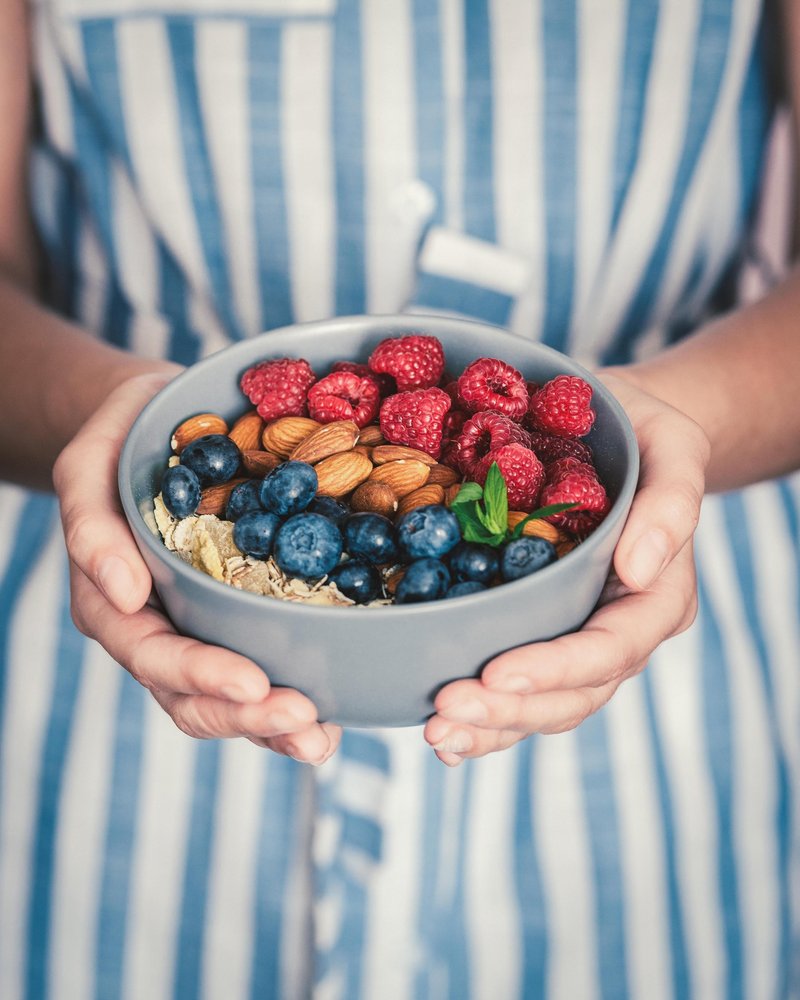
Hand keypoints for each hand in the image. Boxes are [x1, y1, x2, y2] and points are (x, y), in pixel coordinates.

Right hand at [53, 370, 340, 764]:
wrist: (160, 420)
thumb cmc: (123, 437)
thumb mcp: (91, 463)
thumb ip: (91, 526)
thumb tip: (123, 594)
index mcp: (113, 602)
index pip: (152, 654)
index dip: (200, 676)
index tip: (253, 684)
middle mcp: (156, 627)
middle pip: (192, 696)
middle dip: (248, 717)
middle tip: (304, 718)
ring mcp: (199, 629)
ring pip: (229, 699)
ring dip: (275, 726)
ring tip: (321, 739)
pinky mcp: (239, 616)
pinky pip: (263, 665)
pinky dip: (295, 694)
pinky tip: (334, 711)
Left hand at [424, 370, 709, 765]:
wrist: (613, 432)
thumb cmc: (643, 433)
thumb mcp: (672, 444)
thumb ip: (672, 501)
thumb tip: (638, 568)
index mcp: (657, 595)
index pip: (613, 647)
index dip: (558, 668)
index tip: (497, 672)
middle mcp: (621, 628)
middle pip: (575, 692)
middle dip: (511, 709)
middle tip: (447, 710)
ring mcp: (580, 637)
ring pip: (545, 704)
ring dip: (491, 725)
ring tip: (438, 731)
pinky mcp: (544, 633)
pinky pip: (520, 689)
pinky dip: (486, 719)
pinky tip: (444, 735)